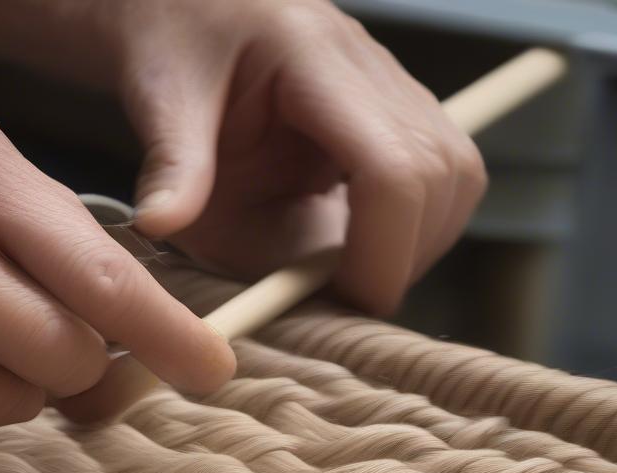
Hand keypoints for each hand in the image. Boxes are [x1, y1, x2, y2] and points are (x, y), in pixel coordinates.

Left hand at [114, 0, 486, 314]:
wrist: (192, 2)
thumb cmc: (175, 36)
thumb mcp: (161, 97)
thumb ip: (171, 164)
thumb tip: (159, 225)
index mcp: (318, 61)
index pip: (394, 168)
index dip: (384, 250)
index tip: (347, 299)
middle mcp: (374, 69)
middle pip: (444, 177)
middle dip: (405, 255)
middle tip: (345, 299)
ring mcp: (392, 89)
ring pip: (457, 178)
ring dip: (418, 243)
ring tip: (353, 276)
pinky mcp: (391, 115)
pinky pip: (436, 178)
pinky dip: (412, 226)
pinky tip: (358, 247)